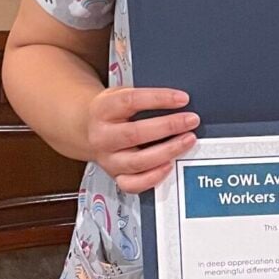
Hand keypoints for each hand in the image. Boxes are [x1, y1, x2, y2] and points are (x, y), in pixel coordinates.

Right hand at [84, 87, 198, 192]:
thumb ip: (145, 96)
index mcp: (103, 109)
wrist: (87, 130)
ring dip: (168, 151)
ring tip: (187, 140)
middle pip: (135, 133)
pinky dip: (153, 177)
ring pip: (137, 161)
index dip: (159, 99)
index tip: (183, 98)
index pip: (131, 101)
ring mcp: (108, 159)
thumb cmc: (112, 111)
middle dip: (168, 126)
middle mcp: (102, 136)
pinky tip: (170, 165)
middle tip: (191, 120)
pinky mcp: (114, 175)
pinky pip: (133, 184)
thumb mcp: (121, 94)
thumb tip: (179, 99)